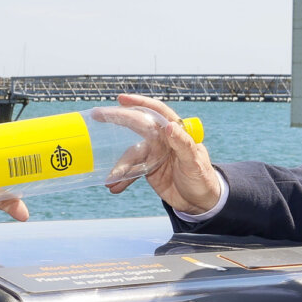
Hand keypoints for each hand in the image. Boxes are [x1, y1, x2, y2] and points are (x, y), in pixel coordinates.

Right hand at [108, 93, 220, 212]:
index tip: (122, 99)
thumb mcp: (195, 162)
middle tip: (98, 115)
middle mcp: (163, 140)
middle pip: (137, 125)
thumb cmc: (203, 179)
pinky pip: (131, 171)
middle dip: (117, 119)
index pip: (157, 111)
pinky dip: (122, 179)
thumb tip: (168, 126)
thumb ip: (183, 144)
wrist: (201, 202)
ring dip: (119, 167)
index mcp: (175, 132)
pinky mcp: (149, 169)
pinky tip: (114, 187)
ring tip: (110, 179)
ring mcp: (154, 154)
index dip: (140, 103)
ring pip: (131, 155)